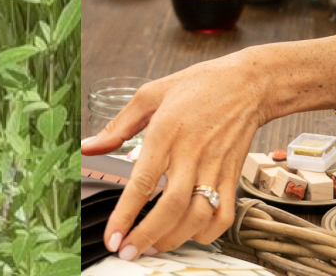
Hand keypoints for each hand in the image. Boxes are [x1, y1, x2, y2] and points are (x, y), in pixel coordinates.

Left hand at [81, 53, 269, 261]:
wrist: (246, 83)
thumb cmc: (198, 86)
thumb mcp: (150, 94)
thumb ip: (117, 126)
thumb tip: (88, 147)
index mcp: (166, 131)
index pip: (143, 181)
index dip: (125, 214)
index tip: (112, 236)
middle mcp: (192, 152)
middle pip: (171, 206)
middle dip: (147, 235)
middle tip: (127, 251)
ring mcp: (214, 166)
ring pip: (198, 215)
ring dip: (174, 238)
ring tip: (153, 247)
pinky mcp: (232, 175)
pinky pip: (224, 214)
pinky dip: (208, 233)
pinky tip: (190, 235)